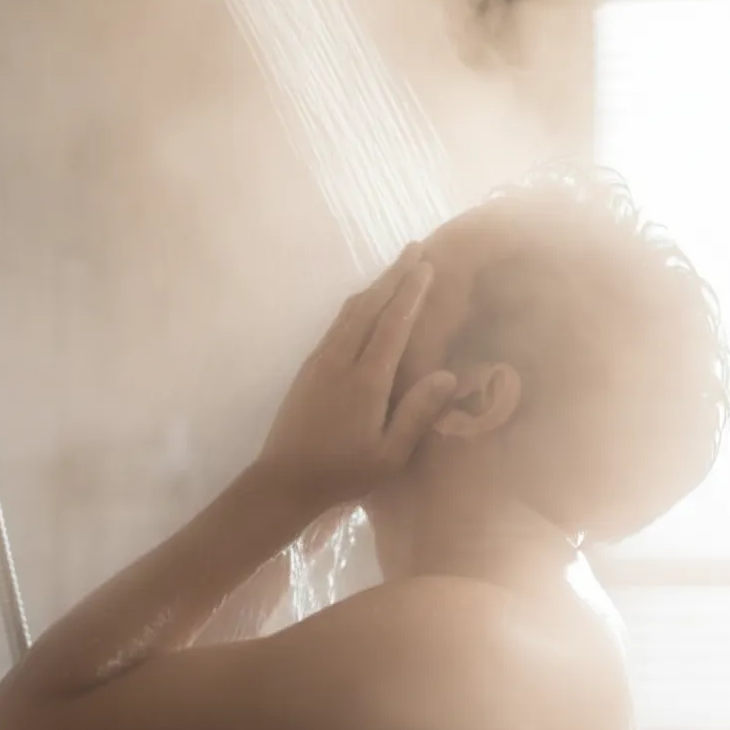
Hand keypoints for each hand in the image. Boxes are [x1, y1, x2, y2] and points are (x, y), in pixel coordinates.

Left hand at [258, 244, 457, 510]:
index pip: (394, 324)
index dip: (411, 293)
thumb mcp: (390, 455)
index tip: (427, 265)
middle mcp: (341, 360)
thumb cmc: (343, 473)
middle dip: (393, 276)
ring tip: (394, 269)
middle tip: (414, 248)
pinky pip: (337, 324)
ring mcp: (320, 361)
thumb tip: (447, 374)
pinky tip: (363, 305)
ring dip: (374, 286)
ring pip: (350, 312)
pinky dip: (356, 305)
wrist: (283, 481)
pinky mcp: (308, 368)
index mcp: (366, 380)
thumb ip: (417, 413)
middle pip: (370, 306)